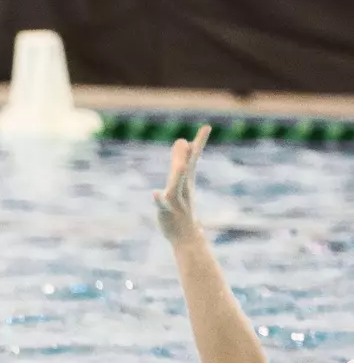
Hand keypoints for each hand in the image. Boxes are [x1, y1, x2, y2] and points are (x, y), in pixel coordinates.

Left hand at [153, 125, 210, 242]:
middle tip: (186, 142)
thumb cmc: (182, 206)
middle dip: (186, 157)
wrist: (186, 235)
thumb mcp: (181, 181)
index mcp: (187, 180)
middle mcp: (183, 188)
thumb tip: (181, 140)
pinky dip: (159, 199)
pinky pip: (163, 205)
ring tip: (181, 166)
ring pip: (177, 186)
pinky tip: (155, 193)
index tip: (206, 126)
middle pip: (185, 170)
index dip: (199, 143)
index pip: (193, 159)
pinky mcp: (167, 212)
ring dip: (178, 176)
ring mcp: (176, 200)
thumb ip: (179, 161)